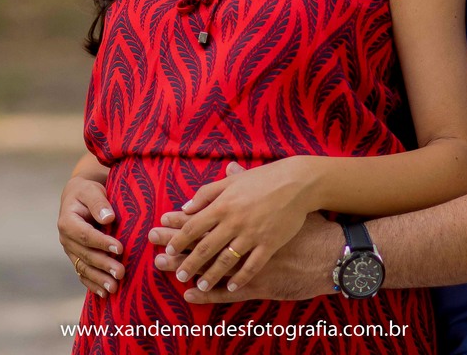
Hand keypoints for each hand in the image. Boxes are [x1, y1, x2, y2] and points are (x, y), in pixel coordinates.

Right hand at [58, 174, 122, 297]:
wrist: (78, 197)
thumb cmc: (88, 192)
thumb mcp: (92, 190)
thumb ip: (98, 202)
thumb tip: (108, 217)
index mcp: (67, 221)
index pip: (85, 235)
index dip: (101, 243)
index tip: (120, 248)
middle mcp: (66, 239)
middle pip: (85, 255)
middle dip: (104, 265)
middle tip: (121, 272)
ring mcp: (70, 250)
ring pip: (84, 267)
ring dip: (99, 279)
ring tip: (115, 288)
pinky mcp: (76, 258)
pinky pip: (82, 273)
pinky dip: (92, 284)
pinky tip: (104, 294)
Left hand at [149, 159, 319, 293]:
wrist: (298, 183)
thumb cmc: (264, 179)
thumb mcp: (232, 181)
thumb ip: (207, 193)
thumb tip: (185, 206)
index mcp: (223, 204)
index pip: (193, 226)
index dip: (178, 239)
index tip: (168, 250)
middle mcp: (234, 221)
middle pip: (205, 247)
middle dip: (189, 264)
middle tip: (178, 276)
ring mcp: (252, 234)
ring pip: (225, 261)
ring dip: (210, 275)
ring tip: (199, 285)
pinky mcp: (270, 244)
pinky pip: (251, 266)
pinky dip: (240, 278)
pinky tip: (231, 287)